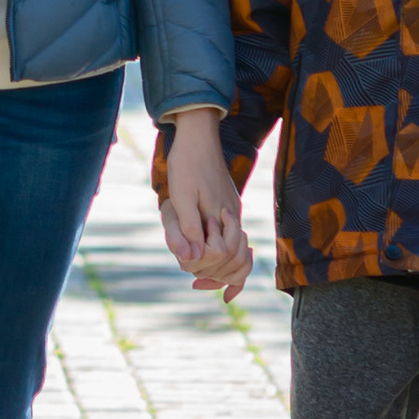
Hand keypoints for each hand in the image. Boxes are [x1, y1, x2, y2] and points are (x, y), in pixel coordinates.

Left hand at [159, 110, 251, 297]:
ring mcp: (232, 209)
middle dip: (218, 272)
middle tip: (197, 284)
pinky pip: (232, 235)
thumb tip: (190, 259)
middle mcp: (232, 214)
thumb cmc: (186, 163)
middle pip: (235, 257)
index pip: (224, 256)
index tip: (195, 281)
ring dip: (222, 265)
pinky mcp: (228, 203)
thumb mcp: (182, 194)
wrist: (198, 135)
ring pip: (236, 248)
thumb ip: (188, 227)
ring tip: (203, 279)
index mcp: (222, 215)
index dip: (209, 270)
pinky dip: (225, 251)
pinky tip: (210, 255)